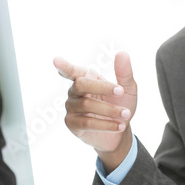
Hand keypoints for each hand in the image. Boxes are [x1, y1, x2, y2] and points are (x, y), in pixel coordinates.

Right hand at [53, 51, 136, 172]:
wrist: (120, 131)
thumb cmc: (121, 105)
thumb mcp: (128, 89)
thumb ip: (124, 72)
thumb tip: (122, 53)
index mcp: (86, 79)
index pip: (72, 71)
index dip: (64, 66)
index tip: (56, 60)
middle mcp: (75, 92)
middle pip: (81, 84)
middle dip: (102, 87)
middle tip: (121, 91)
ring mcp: (71, 107)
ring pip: (86, 105)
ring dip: (109, 109)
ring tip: (126, 114)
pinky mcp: (72, 124)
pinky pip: (86, 123)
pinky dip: (105, 124)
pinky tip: (119, 126)